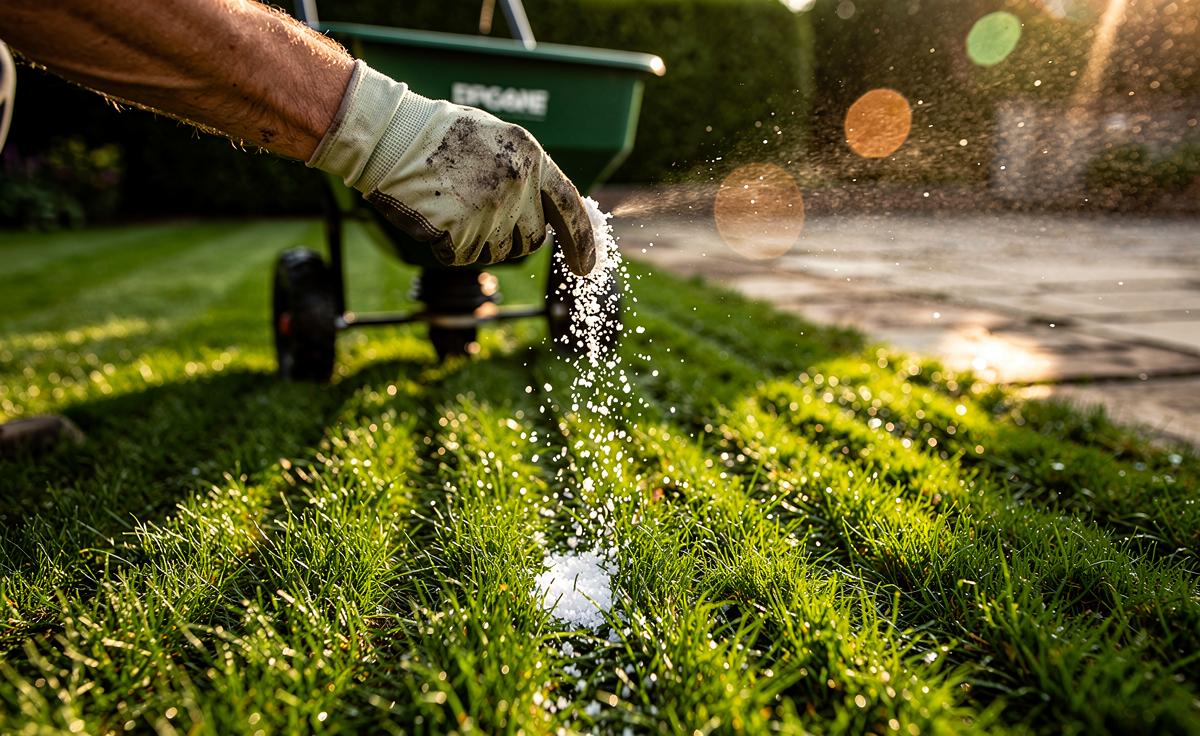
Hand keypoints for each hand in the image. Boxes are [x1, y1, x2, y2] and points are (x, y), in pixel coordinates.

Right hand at [309, 60, 594, 274]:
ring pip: (498, 252)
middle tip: (479, 214)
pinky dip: (448, 245)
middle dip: (511, 237)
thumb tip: (548, 215)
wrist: (392, 137)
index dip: (582, 243)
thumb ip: (526, 173)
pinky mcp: (462, 232)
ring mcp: (491, 211)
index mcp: (531, 159)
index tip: (587, 269)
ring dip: (477, 240)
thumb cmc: (440, 136)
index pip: (570, 209)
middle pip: (531, 240)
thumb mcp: (497, 141)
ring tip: (452, 205)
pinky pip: (464, 256)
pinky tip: (435, 216)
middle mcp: (518, 186)